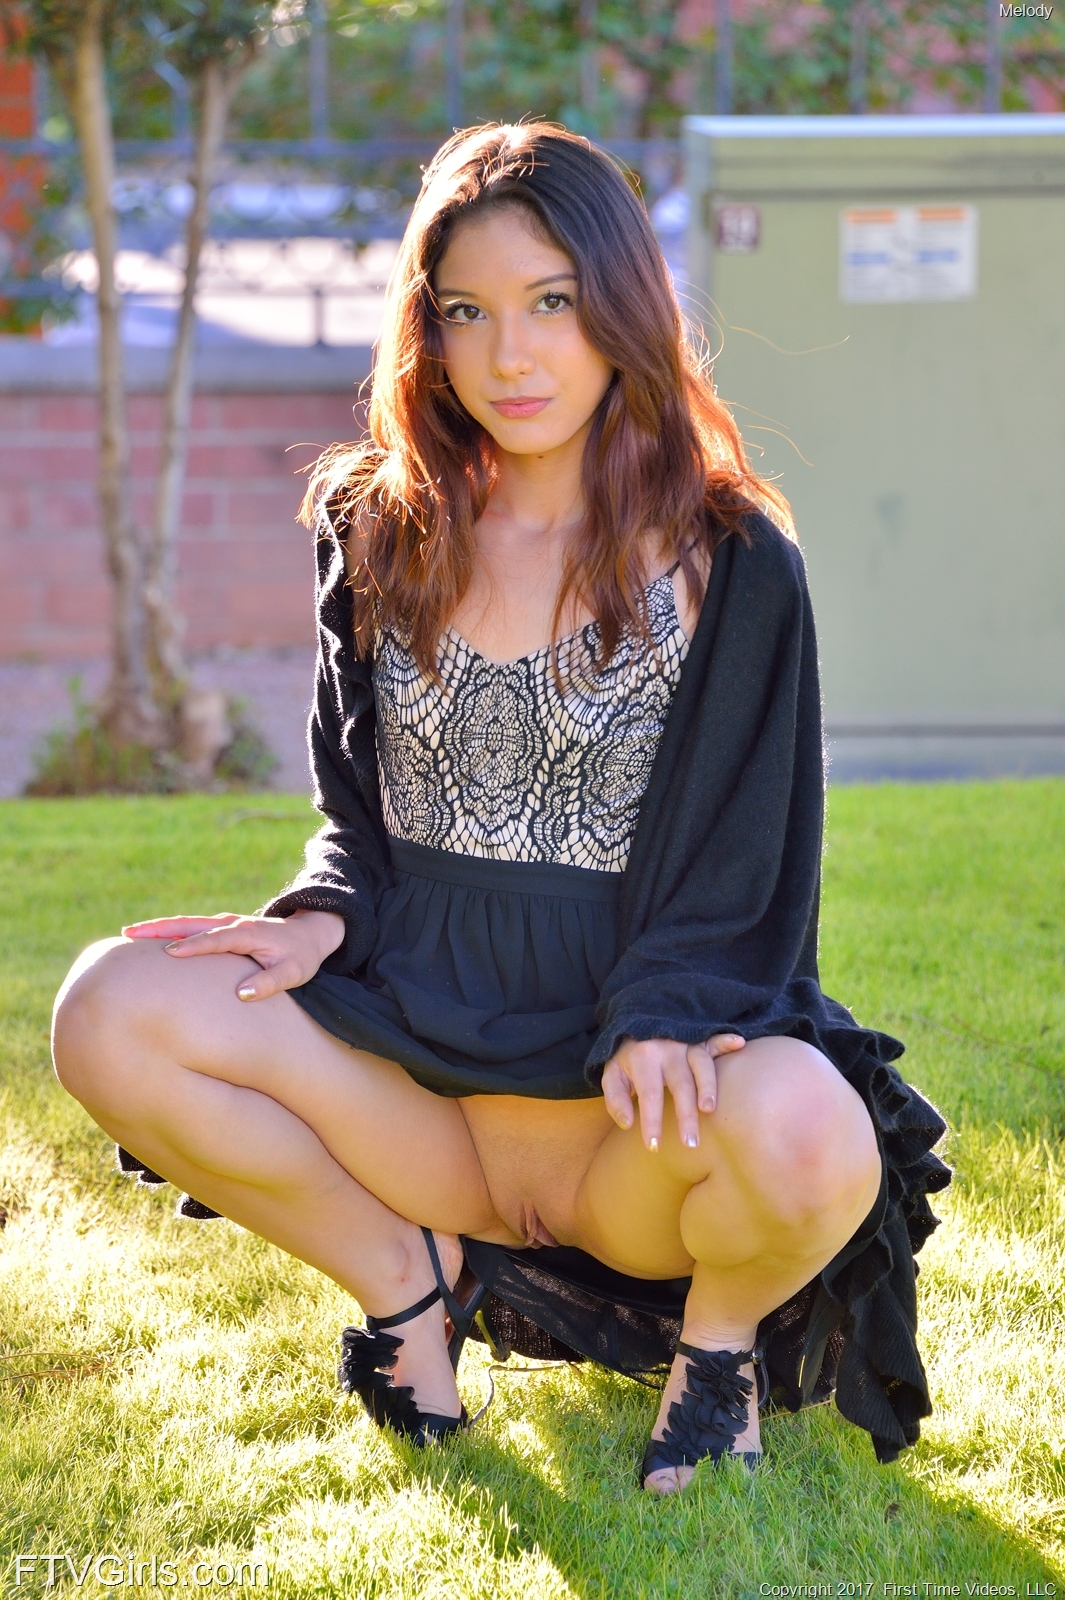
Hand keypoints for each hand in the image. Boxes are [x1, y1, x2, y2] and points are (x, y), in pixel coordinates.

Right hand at [121, 910, 344, 1000]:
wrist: (309, 934)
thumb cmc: (300, 957)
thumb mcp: (294, 973)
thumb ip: (270, 983)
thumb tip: (242, 995)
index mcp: (247, 934)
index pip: (214, 939)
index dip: (192, 946)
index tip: (167, 953)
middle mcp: (232, 924)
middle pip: (190, 924)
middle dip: (159, 929)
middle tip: (128, 934)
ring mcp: (225, 924)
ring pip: (186, 923)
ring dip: (158, 928)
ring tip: (129, 933)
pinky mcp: (222, 928)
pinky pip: (191, 928)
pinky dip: (169, 931)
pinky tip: (150, 940)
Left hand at [601, 1034, 746, 1151]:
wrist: (636, 1025)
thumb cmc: (628, 1060)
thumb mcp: (612, 1076)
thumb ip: (616, 1100)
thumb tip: (628, 1124)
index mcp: (643, 1058)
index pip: (650, 1094)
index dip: (652, 1121)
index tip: (654, 1147)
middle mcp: (667, 1049)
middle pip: (680, 1084)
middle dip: (686, 1115)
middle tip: (690, 1143)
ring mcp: (685, 1042)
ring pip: (701, 1064)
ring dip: (707, 1086)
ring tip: (710, 1109)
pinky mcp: (700, 1038)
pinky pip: (714, 1039)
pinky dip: (726, 1041)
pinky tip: (739, 1044)